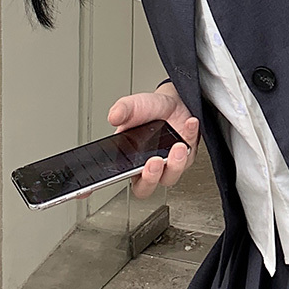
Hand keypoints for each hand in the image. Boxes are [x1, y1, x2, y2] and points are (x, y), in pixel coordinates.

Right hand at [77, 82, 200, 200]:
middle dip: (150, 177)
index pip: (113, 179)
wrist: (174, 101)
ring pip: (171, 176)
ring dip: (175, 163)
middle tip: (153, 161)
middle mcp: (148, 167)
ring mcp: (169, 164)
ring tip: (177, 145)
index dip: (100, 187)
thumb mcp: (133, 105)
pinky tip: (189, 124)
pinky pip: (190, 154)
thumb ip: (123, 109)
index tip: (98, 184)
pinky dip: (190, 136)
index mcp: (129, 160)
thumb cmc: (151, 110)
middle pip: (146, 187)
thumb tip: (114, 116)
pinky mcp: (187, 156)